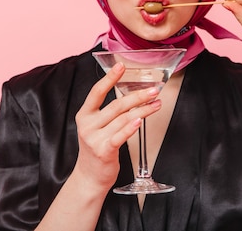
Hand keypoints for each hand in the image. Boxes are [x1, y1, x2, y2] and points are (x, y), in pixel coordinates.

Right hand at [73, 62, 161, 189]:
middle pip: (116, 105)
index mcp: (84, 115)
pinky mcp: (104, 151)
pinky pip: (120, 136)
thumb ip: (108, 112)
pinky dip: (131, 127)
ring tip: (156, 104)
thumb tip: (132, 94)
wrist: (89, 176)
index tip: (121, 66)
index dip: (110, 78)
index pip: (96, 92)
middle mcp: (87, 125)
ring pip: (123, 119)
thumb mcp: (95, 126)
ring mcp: (94, 138)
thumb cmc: (97, 148)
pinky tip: (140, 120)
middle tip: (153, 90)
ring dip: (143, 110)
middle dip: (137, 96)